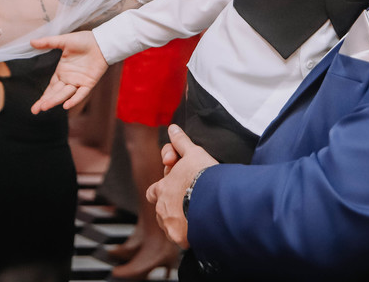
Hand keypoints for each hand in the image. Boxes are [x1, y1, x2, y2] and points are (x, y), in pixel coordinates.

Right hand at [28, 31, 109, 111]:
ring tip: (45, 106)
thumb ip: (48, 43)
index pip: (50, 88)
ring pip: (65, 94)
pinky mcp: (89, 83)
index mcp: (62, 72)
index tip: (35, 106)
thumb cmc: (84, 40)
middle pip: (55, 93)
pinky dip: (74, 99)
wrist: (101, 41)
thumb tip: (31, 42)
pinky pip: (81, 93)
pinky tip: (66, 105)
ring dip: (55, 100)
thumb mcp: (63, 41)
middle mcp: (69, 79)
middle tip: (35, 110)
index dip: (43, 97)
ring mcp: (79, 82)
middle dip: (45, 102)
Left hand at [146, 124, 216, 247]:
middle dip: (171, 209)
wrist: (215, 201)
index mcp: (161, 189)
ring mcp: (171, 227)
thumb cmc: (203, 176)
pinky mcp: (183, 241)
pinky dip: (190, 235)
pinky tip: (202, 228)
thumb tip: (172, 128)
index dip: (161, 190)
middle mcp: (162, 210)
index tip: (172, 189)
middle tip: (190, 203)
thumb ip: (181, 143)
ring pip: (170, 227)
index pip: (153, 192)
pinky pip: (184, 240)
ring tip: (198, 216)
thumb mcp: (193, 154)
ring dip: (180, 223)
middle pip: (161, 212)